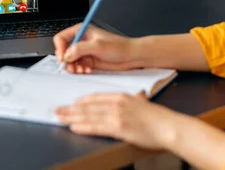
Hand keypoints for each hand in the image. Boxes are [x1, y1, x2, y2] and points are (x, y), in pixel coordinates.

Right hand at [54, 24, 136, 72]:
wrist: (130, 56)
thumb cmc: (119, 47)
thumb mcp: (98, 46)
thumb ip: (81, 49)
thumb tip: (67, 54)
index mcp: (82, 31)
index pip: (61, 38)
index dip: (60, 48)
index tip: (64, 58)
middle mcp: (81, 40)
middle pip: (63, 50)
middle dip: (67, 61)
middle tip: (72, 68)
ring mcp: (84, 51)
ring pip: (69, 60)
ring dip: (73, 67)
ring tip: (81, 70)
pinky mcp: (88, 60)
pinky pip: (77, 66)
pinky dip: (79, 70)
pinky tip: (87, 71)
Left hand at [55, 93, 175, 149]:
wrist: (167, 126)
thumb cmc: (158, 117)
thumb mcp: (144, 102)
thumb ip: (137, 99)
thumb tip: (138, 97)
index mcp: (122, 97)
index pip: (96, 96)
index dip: (82, 100)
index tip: (73, 103)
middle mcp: (116, 104)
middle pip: (88, 106)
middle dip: (71, 109)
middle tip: (57, 110)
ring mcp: (116, 116)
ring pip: (88, 116)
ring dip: (72, 117)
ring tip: (60, 118)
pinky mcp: (117, 128)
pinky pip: (95, 127)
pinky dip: (82, 126)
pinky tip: (73, 126)